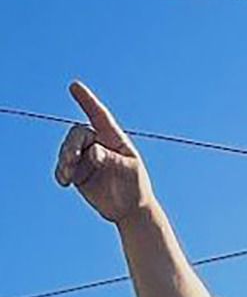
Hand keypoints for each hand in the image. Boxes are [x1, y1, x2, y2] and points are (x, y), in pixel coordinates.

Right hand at [54, 82, 152, 224]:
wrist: (130, 211)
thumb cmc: (136, 187)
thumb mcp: (128, 171)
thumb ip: (111, 159)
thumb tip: (92, 152)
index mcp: (114, 139)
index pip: (99, 116)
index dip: (87, 101)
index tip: (74, 86)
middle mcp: (98, 144)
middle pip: (78, 135)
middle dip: (72, 145)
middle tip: (71, 159)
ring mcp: (86, 157)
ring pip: (67, 150)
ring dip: (64, 160)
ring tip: (67, 176)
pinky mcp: (77, 171)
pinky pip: (63, 167)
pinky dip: (61, 172)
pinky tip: (64, 182)